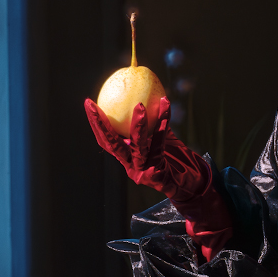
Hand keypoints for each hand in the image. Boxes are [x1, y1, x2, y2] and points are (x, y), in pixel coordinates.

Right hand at [84, 97, 209, 202]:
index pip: (106, 141)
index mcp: (126, 158)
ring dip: (138, 126)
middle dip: (101, 124)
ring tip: (139, 106)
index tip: (89, 103)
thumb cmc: (173, 158)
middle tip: (94, 105)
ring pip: (138, 147)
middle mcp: (131, 165)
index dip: (96, 123)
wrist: (189, 183)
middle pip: (112, 145)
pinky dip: (164, 123)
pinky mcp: (158, 172)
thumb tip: (146, 93)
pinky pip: (162, 143)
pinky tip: (166, 105)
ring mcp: (143, 170)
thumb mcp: (160, 139)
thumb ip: (152, 123)